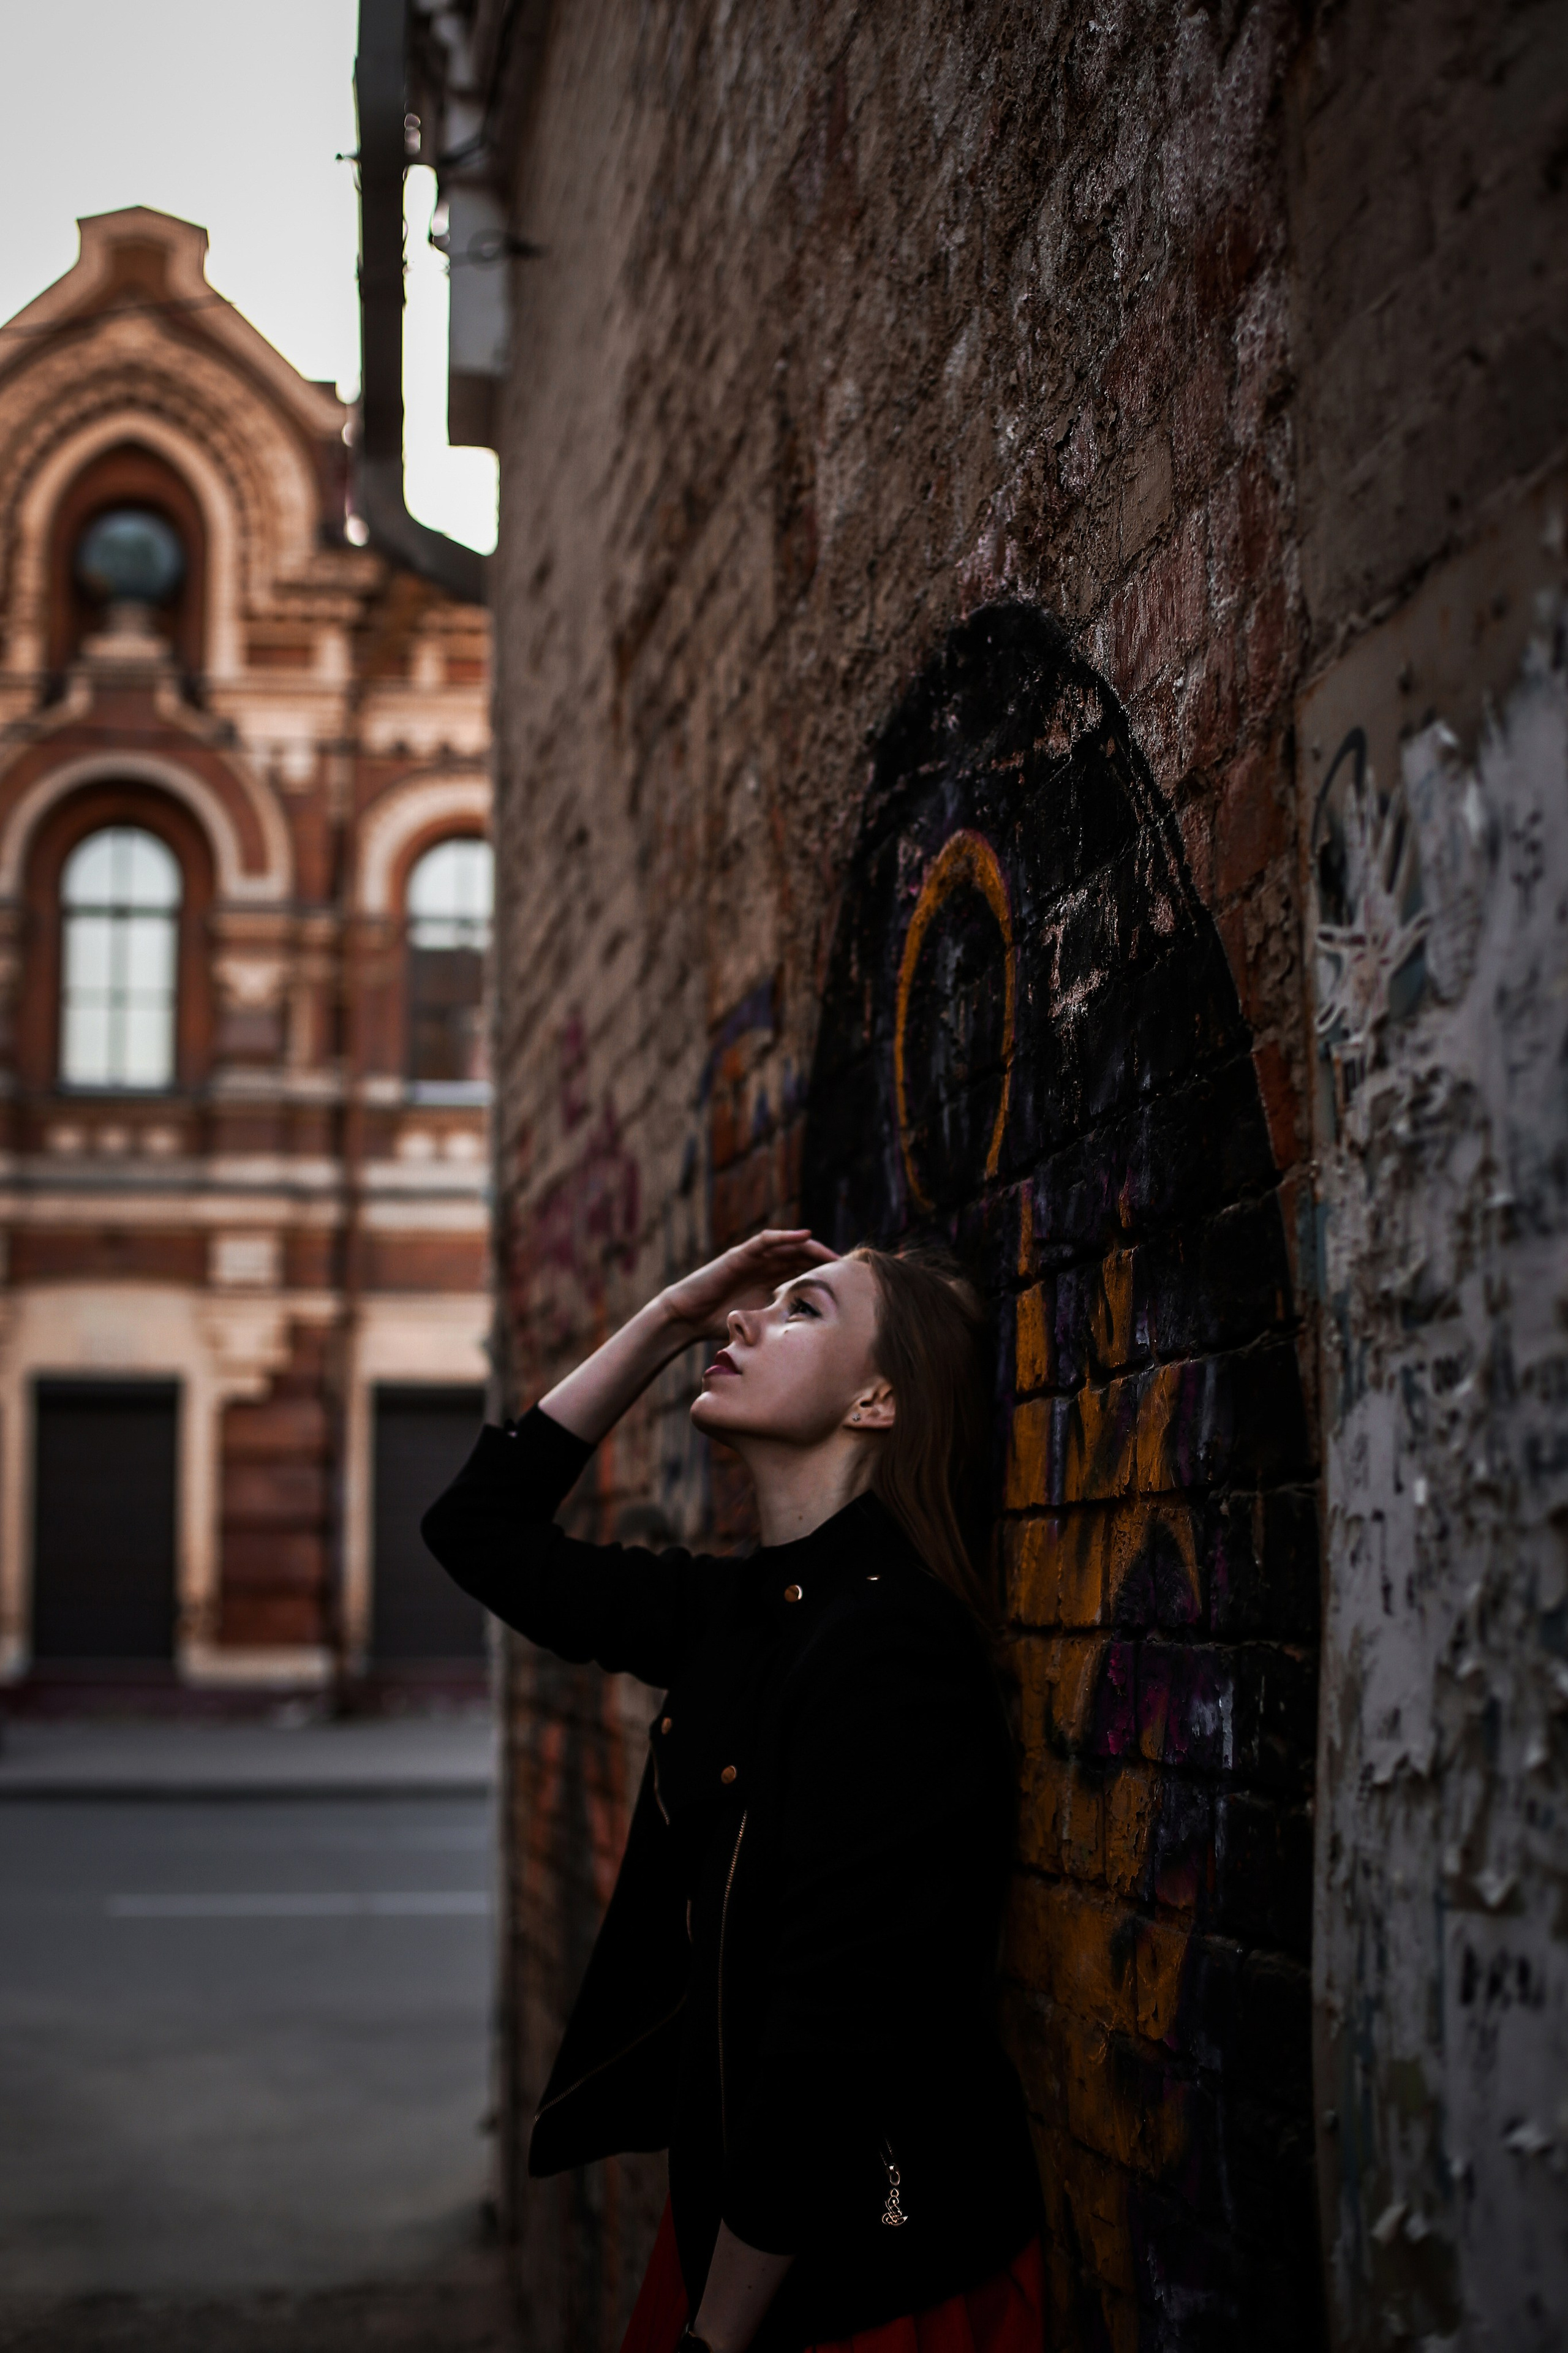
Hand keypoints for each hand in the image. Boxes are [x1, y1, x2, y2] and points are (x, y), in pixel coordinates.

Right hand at [660, 1229, 836, 1341]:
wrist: (688, 1318)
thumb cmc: (719, 1322)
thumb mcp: (759, 1323)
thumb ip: (779, 1323)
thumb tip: (808, 1346)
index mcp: (771, 1282)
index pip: (803, 1273)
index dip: (825, 1276)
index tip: (848, 1285)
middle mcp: (765, 1266)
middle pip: (801, 1257)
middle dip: (824, 1261)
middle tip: (849, 1269)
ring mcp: (753, 1258)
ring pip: (788, 1246)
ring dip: (811, 1247)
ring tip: (832, 1253)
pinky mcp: (739, 1254)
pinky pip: (766, 1241)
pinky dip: (785, 1236)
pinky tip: (805, 1236)